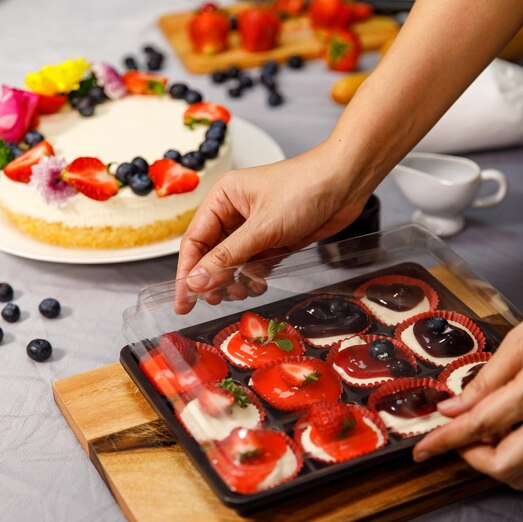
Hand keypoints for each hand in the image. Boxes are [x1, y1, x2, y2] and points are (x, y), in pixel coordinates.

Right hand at [174, 141, 368, 311]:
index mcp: (222, 198)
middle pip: (212, 255)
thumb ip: (228, 257)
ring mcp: (255, 227)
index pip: (194, 240)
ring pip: (234, 263)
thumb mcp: (262, 227)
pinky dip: (255, 277)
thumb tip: (196, 281)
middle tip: (216, 301)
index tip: (184, 301)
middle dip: (214, 279)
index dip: (188, 272)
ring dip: (236, 281)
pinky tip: (259, 284)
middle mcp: (235, 213)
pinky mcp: (274, 239)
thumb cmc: (304, 189)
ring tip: (243, 292)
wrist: (346, 183)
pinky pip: (255, 264)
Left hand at [413, 322, 522, 489]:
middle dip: (471, 456)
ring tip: (486, 433)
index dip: (446, 439)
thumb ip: (490, 378)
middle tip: (456, 437)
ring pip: (521, 477)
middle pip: (504, 466)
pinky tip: (512, 435)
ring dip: (496, 462)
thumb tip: (453, 408)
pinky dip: (518, 462)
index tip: (423, 448)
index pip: (481, 424)